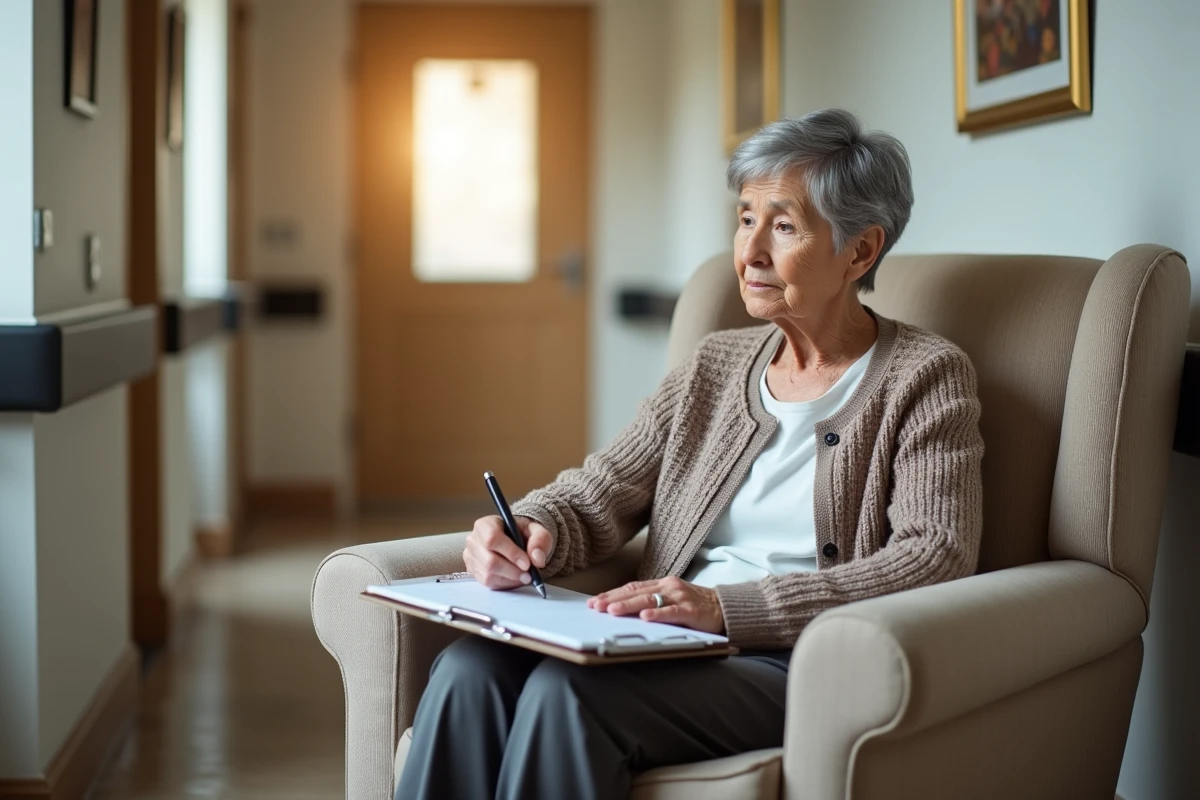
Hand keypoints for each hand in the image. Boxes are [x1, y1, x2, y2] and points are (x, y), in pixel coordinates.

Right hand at [463, 515, 552, 589]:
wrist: (514, 540)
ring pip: (488, 574)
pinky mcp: (473, 571)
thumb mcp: (536, 531)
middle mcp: (474, 540)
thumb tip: (537, 559)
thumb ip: (539, 541)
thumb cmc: (522, 533)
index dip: (511, 553)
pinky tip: (514, 578)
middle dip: (512, 571)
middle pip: (489, 561)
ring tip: (524, 577)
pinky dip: (504, 584)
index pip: (492, 538)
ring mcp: (471, 557)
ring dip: (510, 579)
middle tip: (529, 575)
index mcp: (486, 524)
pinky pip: (487, 583)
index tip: (527, 563)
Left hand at [586, 577, 724, 633]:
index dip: (611, 594)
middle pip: (635, 592)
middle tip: (595, 607)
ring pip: (649, 600)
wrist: (725, 607)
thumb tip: (623, 610)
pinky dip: (657, 614)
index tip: (594, 601)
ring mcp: (679, 597)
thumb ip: (651, 602)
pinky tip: (644, 617)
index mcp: (661, 584)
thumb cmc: (695, 605)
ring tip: (612, 611)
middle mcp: (668, 586)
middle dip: (613, 599)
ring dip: (628, 605)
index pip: (631, 587)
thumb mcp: (671, 600)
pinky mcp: (691, 610)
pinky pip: (671, 612)